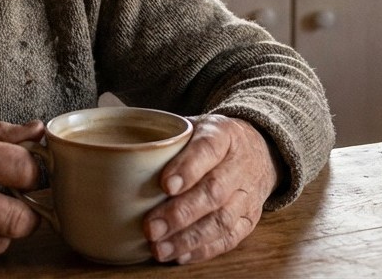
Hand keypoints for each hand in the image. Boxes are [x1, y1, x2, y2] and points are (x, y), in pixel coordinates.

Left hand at [143, 114, 280, 263]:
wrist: (257, 148)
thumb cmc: (211, 139)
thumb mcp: (193, 126)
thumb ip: (165, 138)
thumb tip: (123, 154)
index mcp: (223, 134)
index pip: (208, 148)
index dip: (188, 168)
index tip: (165, 185)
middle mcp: (240, 164)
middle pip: (214, 191)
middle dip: (181, 213)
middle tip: (151, 228)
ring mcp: (248, 194)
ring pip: (222, 219)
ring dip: (188, 238)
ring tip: (159, 248)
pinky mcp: (250, 218)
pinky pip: (230, 238)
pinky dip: (204, 250)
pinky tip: (180, 255)